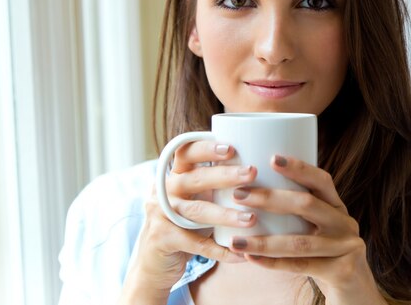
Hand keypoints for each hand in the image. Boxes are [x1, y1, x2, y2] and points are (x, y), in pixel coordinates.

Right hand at [119, 141, 257, 303]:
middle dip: (225, 175)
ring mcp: (160, 215)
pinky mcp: (163, 239)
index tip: (231, 147)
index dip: (206, 149)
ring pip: (197, 211)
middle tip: (252, 172)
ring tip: (251, 218)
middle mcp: (164, 191)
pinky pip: (196, 245)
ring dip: (226, 215)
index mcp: (174, 175)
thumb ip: (215, 185)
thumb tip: (256, 170)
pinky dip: (220, 251)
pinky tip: (241, 255)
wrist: (154, 263)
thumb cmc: (184, 225)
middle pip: (195, 179)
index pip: (186, 153)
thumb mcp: (195, 200)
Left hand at [228, 155, 387, 304]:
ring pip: (300, 242)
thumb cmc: (323, 255)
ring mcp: (347, 247)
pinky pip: (302, 266)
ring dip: (264, 241)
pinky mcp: (343, 271)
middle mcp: (345, 223)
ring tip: (235, 240)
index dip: (298, 168)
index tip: (271, 158)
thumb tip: (249, 191)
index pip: (321, 180)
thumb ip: (296, 213)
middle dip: (270, 198)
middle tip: (238, 194)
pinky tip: (251, 258)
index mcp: (337, 206)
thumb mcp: (316, 229)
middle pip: (307, 205)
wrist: (354, 291)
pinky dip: (274, 263)